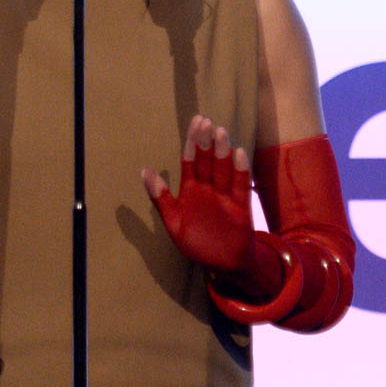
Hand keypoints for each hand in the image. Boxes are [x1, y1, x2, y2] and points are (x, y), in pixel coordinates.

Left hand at [141, 115, 253, 274]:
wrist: (222, 265)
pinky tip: (239, 153)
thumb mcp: (172, 222)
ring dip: (221, 152)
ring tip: (220, 132)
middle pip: (206, 161)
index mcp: (191, 190)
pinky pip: (241, 187)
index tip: (195, 122)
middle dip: (205, 142)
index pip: (190, 161)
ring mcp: (225, 196)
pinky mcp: (241, 207)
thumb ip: (160, 198)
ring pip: (223, 170)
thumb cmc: (196, 242)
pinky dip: (240, 171)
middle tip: (205, 121)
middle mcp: (209, 189)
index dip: (191, 142)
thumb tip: (144, 170)